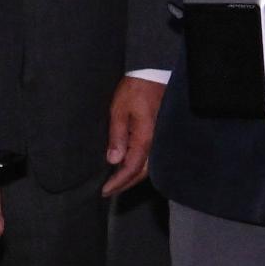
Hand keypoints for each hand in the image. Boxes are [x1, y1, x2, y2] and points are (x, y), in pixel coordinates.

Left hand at [103, 76, 163, 195]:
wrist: (153, 74)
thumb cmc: (134, 90)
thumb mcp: (119, 110)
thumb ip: (117, 136)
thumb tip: (113, 160)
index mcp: (145, 138)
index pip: (131, 168)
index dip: (118, 182)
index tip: (104, 191)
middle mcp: (155, 142)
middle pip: (142, 172)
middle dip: (126, 184)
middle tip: (109, 191)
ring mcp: (159, 138)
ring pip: (149, 166)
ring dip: (133, 176)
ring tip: (118, 182)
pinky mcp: (159, 133)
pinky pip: (151, 156)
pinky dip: (140, 165)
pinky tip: (130, 165)